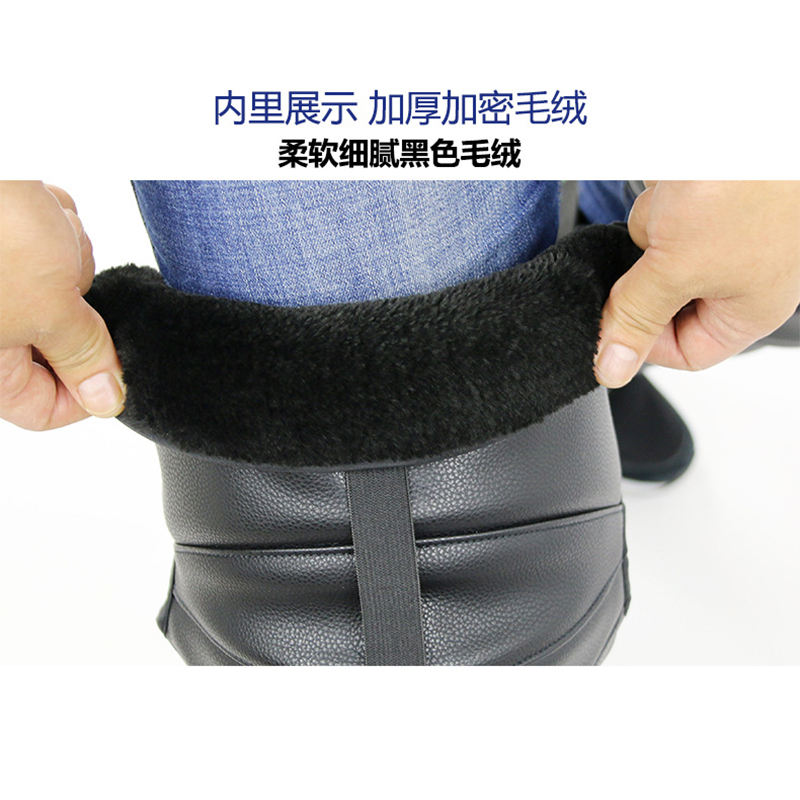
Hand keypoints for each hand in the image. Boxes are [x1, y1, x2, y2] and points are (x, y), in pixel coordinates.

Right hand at [0, 180, 124, 429]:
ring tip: (44, 237)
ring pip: (65, 292)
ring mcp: (5, 285)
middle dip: (74, 307)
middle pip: (60, 346)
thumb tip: (105, 398)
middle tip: (65, 281)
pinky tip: (41, 214)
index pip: (43, 411)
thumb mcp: (48, 307)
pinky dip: (57, 230)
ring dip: (67, 261)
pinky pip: (56, 250)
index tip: (115, 369)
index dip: (85, 394)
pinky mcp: (16, 245)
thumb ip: (84, 356)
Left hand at [594, 181, 799, 387]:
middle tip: (640, 264)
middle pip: (665, 303)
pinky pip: (657, 218)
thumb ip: (637, 317)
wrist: (746, 104)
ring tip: (673, 212)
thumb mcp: (678, 267)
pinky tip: (671, 186)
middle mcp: (739, 275)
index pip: (687, 352)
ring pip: (655, 258)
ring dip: (651, 234)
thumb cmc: (744, 184)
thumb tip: (611, 369)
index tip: (617, 326)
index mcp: (750, 307)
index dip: (647, 344)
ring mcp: (720, 234)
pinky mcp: (698, 201)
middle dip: (648, 279)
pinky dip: (655, 204)